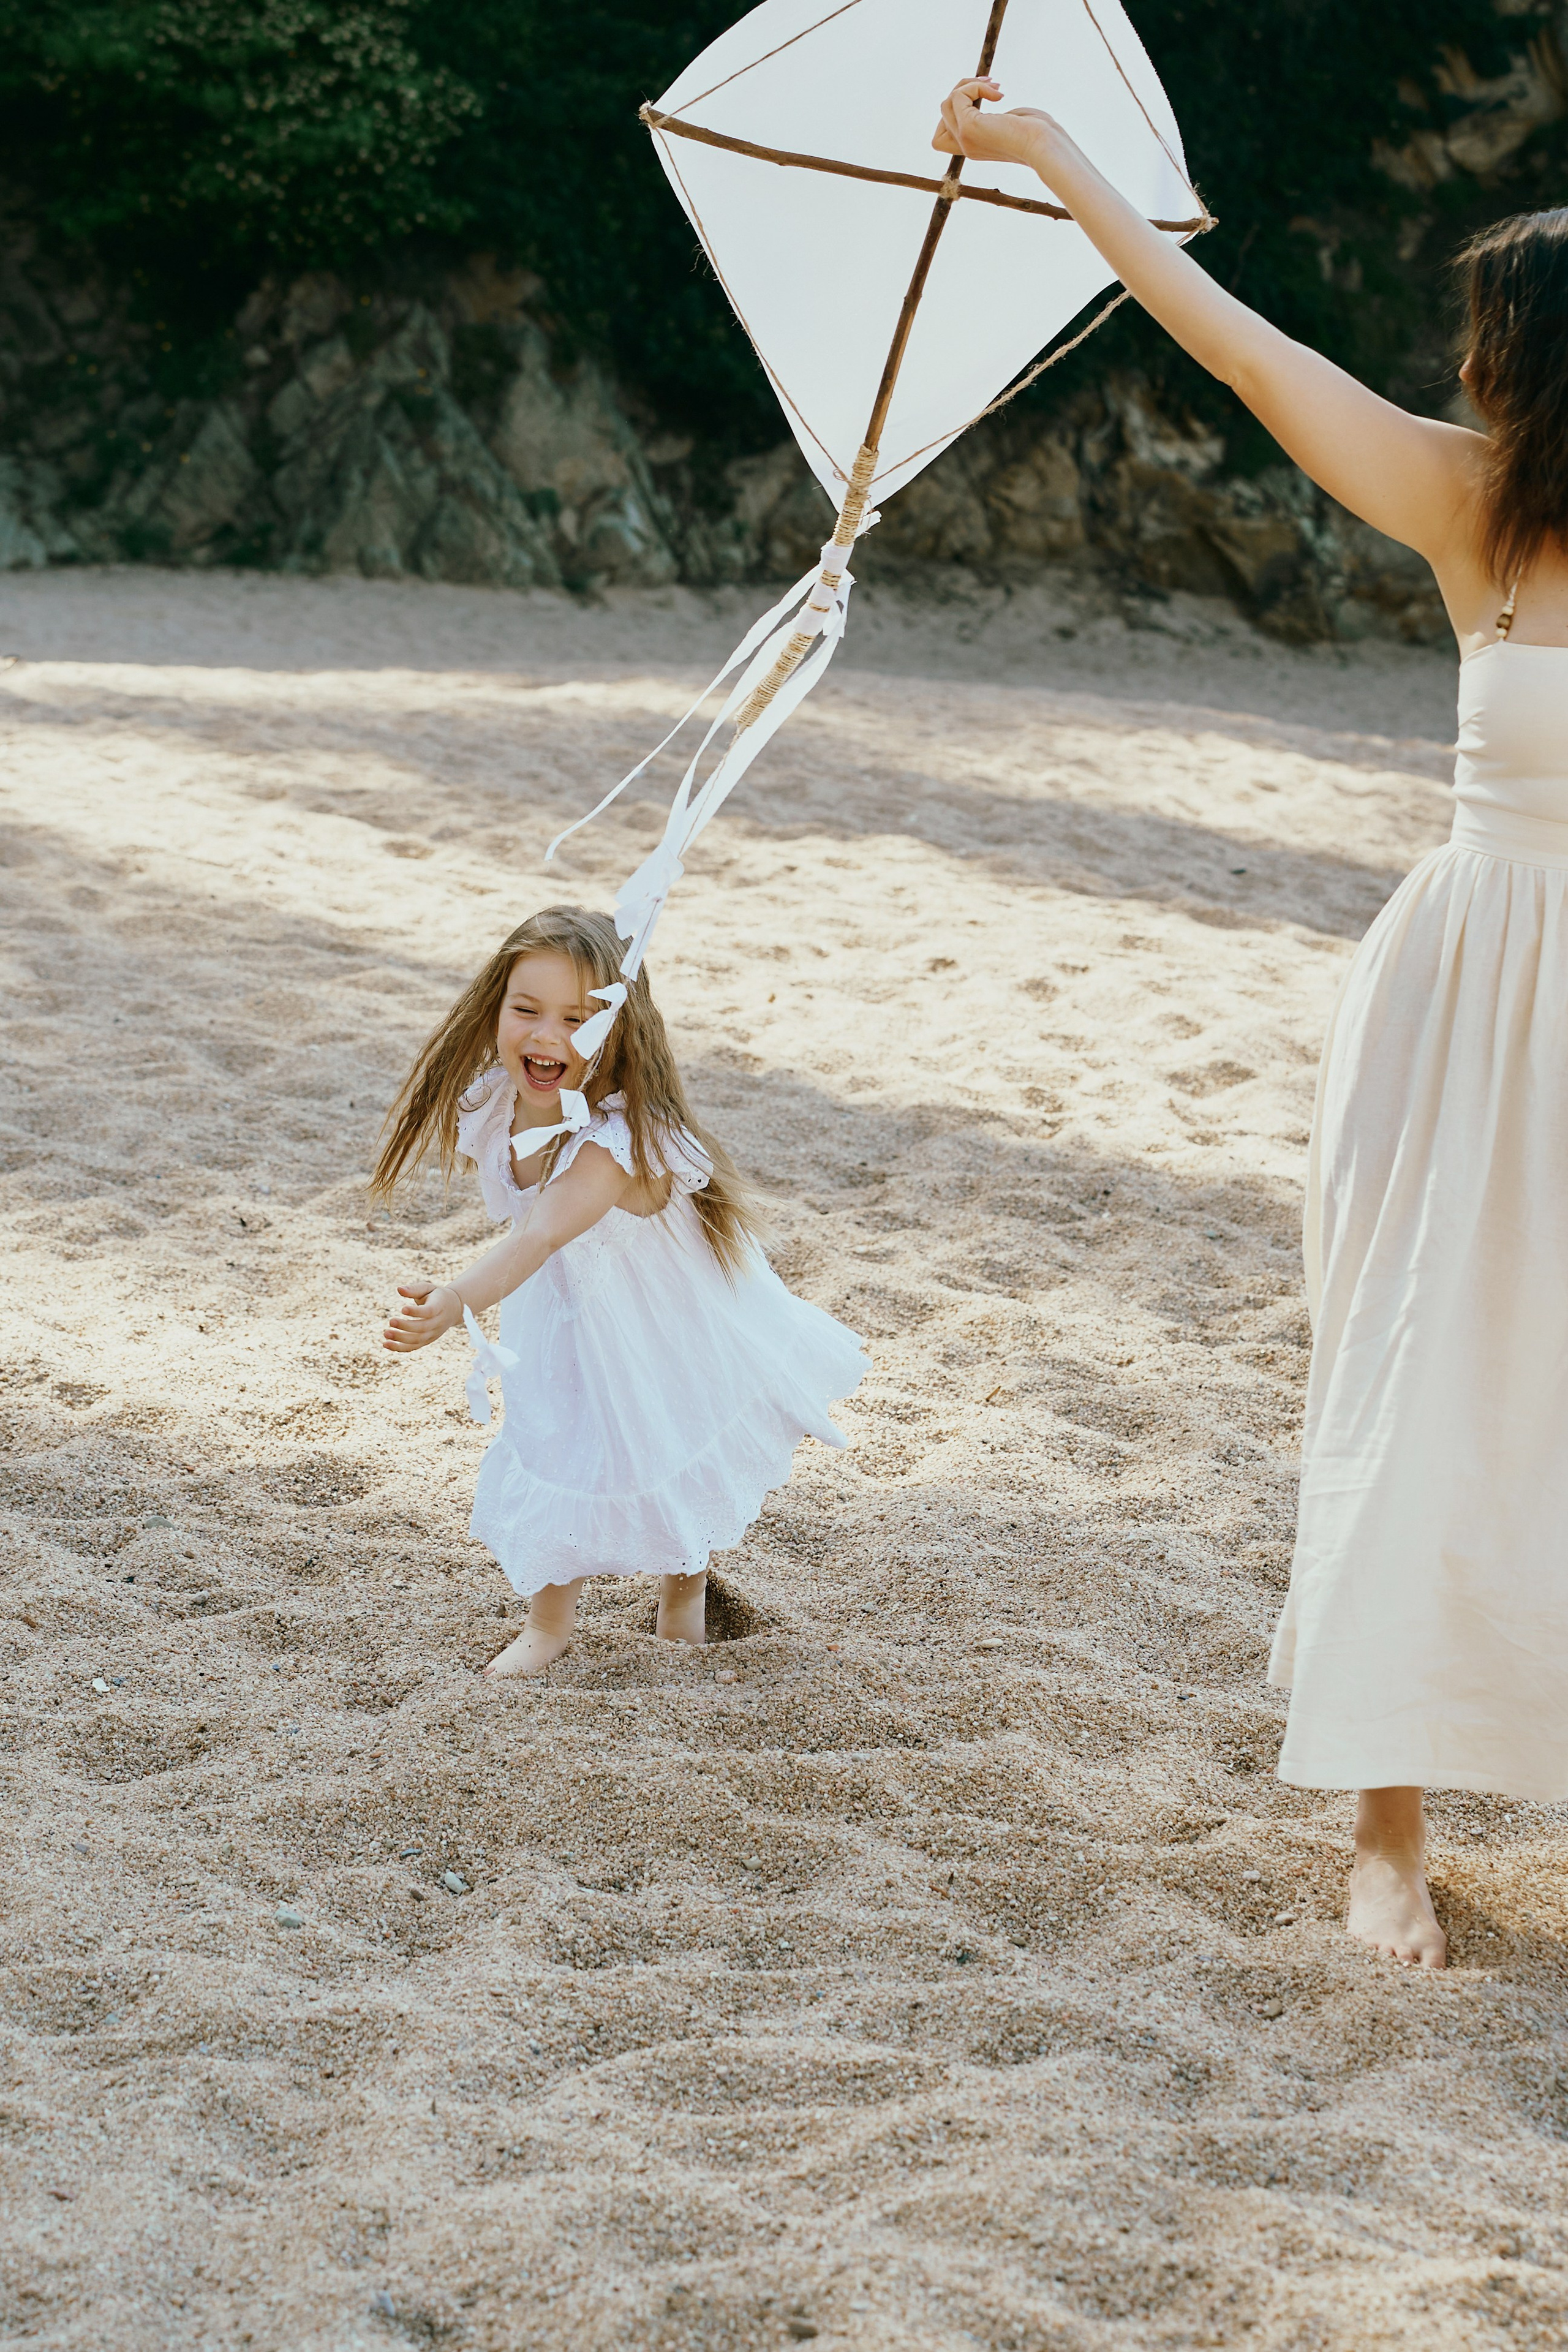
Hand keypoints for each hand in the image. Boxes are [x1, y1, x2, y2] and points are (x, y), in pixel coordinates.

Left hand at [383, 1279, 461, 1353]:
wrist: (453, 1309)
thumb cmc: (436, 1295)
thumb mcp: (428, 1288)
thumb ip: (414, 1288)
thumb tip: (399, 1289)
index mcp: (440, 1306)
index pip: (429, 1311)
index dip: (416, 1312)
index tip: (402, 1308)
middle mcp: (438, 1322)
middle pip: (423, 1327)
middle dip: (406, 1326)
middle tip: (391, 1321)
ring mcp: (433, 1333)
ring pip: (417, 1340)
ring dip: (401, 1338)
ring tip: (386, 1333)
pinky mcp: (427, 1341)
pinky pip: (413, 1347)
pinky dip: (399, 1348)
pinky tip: (386, 1344)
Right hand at [933, 77, 1058, 171]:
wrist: (1043, 146)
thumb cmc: (1037, 133)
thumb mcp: (1009, 122)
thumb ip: (991, 115)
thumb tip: (987, 91)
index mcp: (974, 148)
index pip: (941, 137)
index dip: (955, 112)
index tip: (981, 101)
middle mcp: (965, 147)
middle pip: (944, 112)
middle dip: (964, 89)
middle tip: (990, 85)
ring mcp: (965, 138)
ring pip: (947, 102)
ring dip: (969, 85)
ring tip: (994, 86)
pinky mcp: (969, 128)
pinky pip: (958, 96)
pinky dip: (976, 87)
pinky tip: (998, 94)